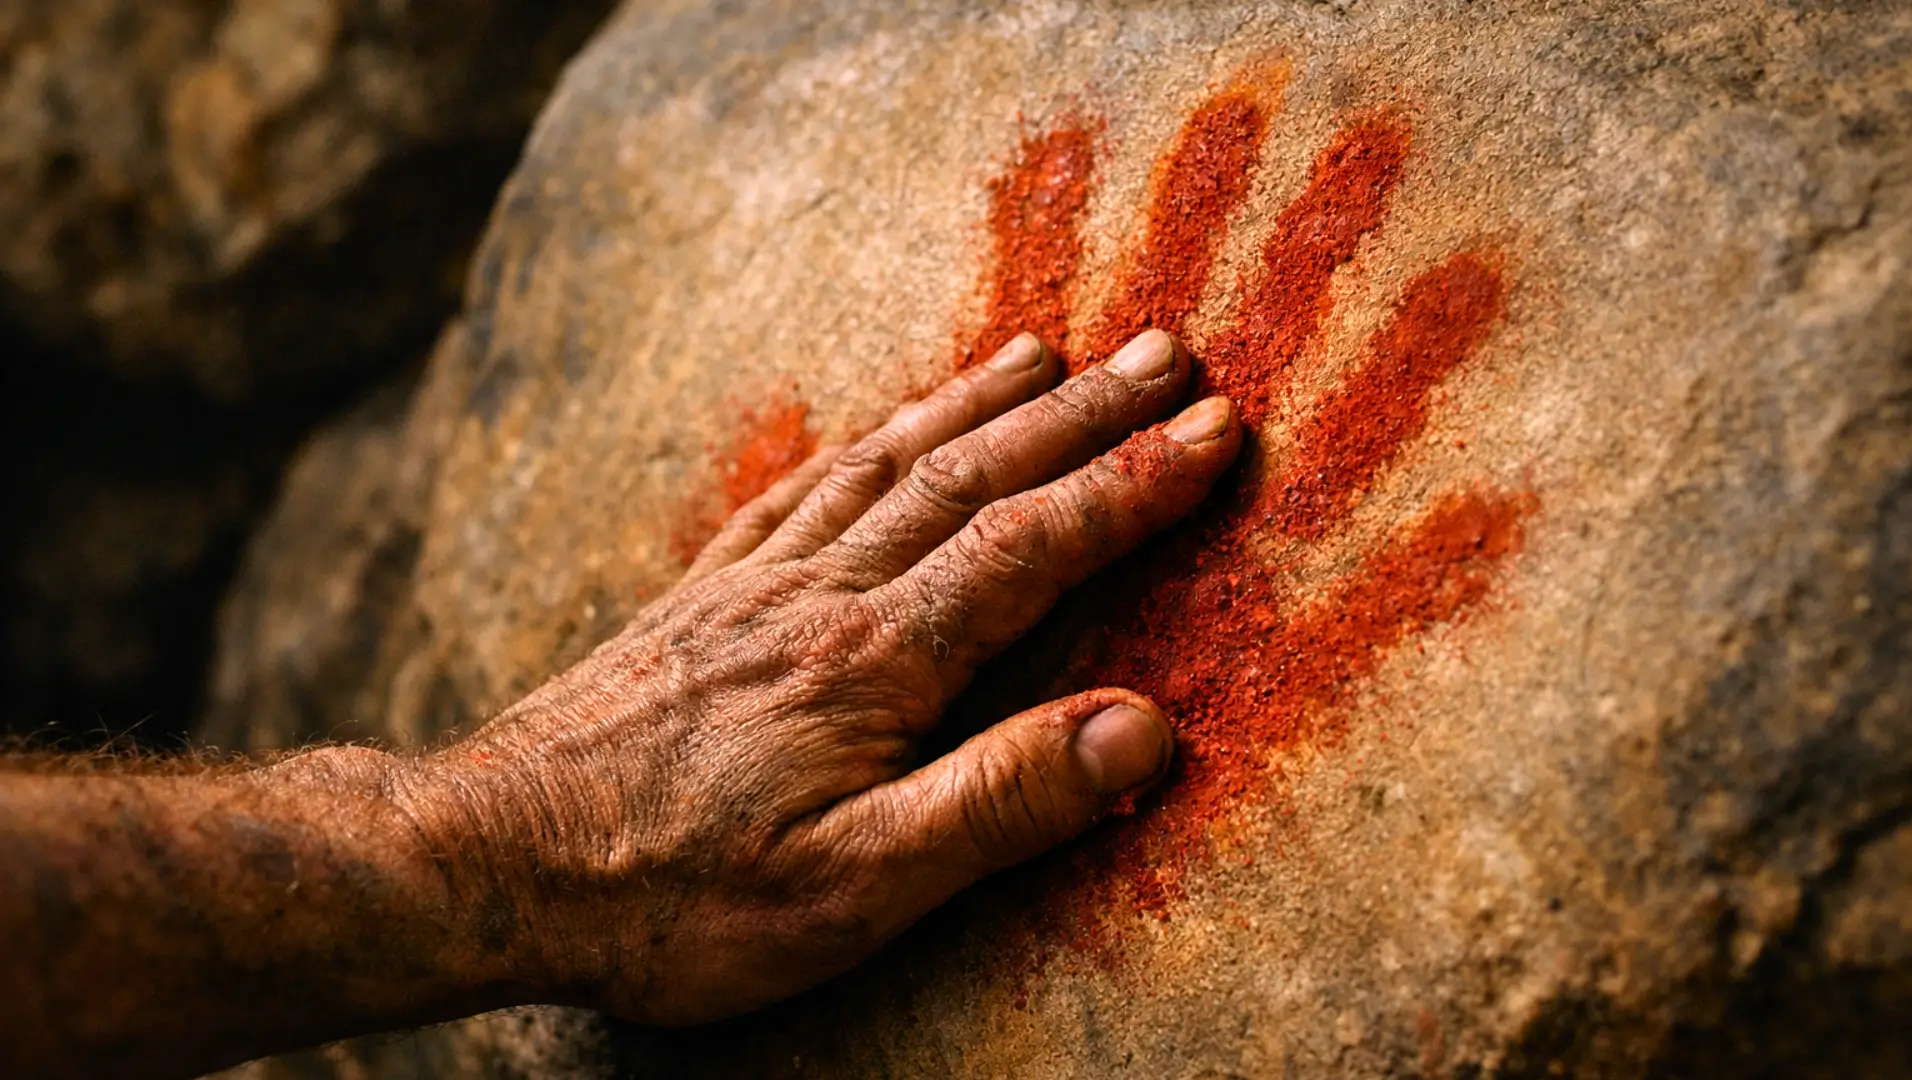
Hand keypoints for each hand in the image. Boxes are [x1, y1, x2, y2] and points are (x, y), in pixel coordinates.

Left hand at [395, 329, 1241, 1023]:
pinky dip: (865, 441)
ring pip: (890, 462)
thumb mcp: (852, 886)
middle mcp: (821, 593)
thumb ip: (1000, 801)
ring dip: (980, 403)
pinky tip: (884, 427)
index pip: (1034, 545)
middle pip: (974, 475)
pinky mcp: (700, 596)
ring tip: (1047, 351)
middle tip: (1168, 354)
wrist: (490, 863)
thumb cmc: (673, 895)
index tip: (1216, 428)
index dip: (1132, 483)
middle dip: (1083, 414)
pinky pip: (801, 488)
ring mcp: (754, 584)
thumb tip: (1143, 731)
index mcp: (875, 659)